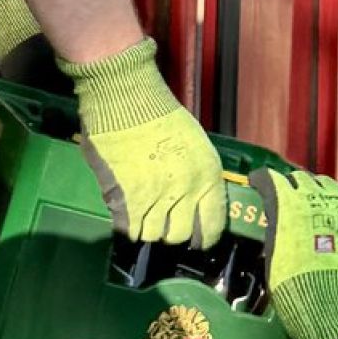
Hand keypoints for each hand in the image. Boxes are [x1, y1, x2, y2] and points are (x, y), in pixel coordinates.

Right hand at [59, 38, 226, 246]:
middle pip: (179, 236)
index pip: (213, 226)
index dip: (203, 237)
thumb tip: (193, 204)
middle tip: (161, 220)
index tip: (196, 239)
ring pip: (152, 236)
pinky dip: (125, 225)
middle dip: (170, 232)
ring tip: (139, 211)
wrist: (126, 99)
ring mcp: (154, 198)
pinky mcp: (124, 199)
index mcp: (208, 177)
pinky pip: (127, 230)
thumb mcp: (196, 146)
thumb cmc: (160, 116)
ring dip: (145, 227)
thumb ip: (198, 178)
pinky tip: (124, 210)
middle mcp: (185, 192)